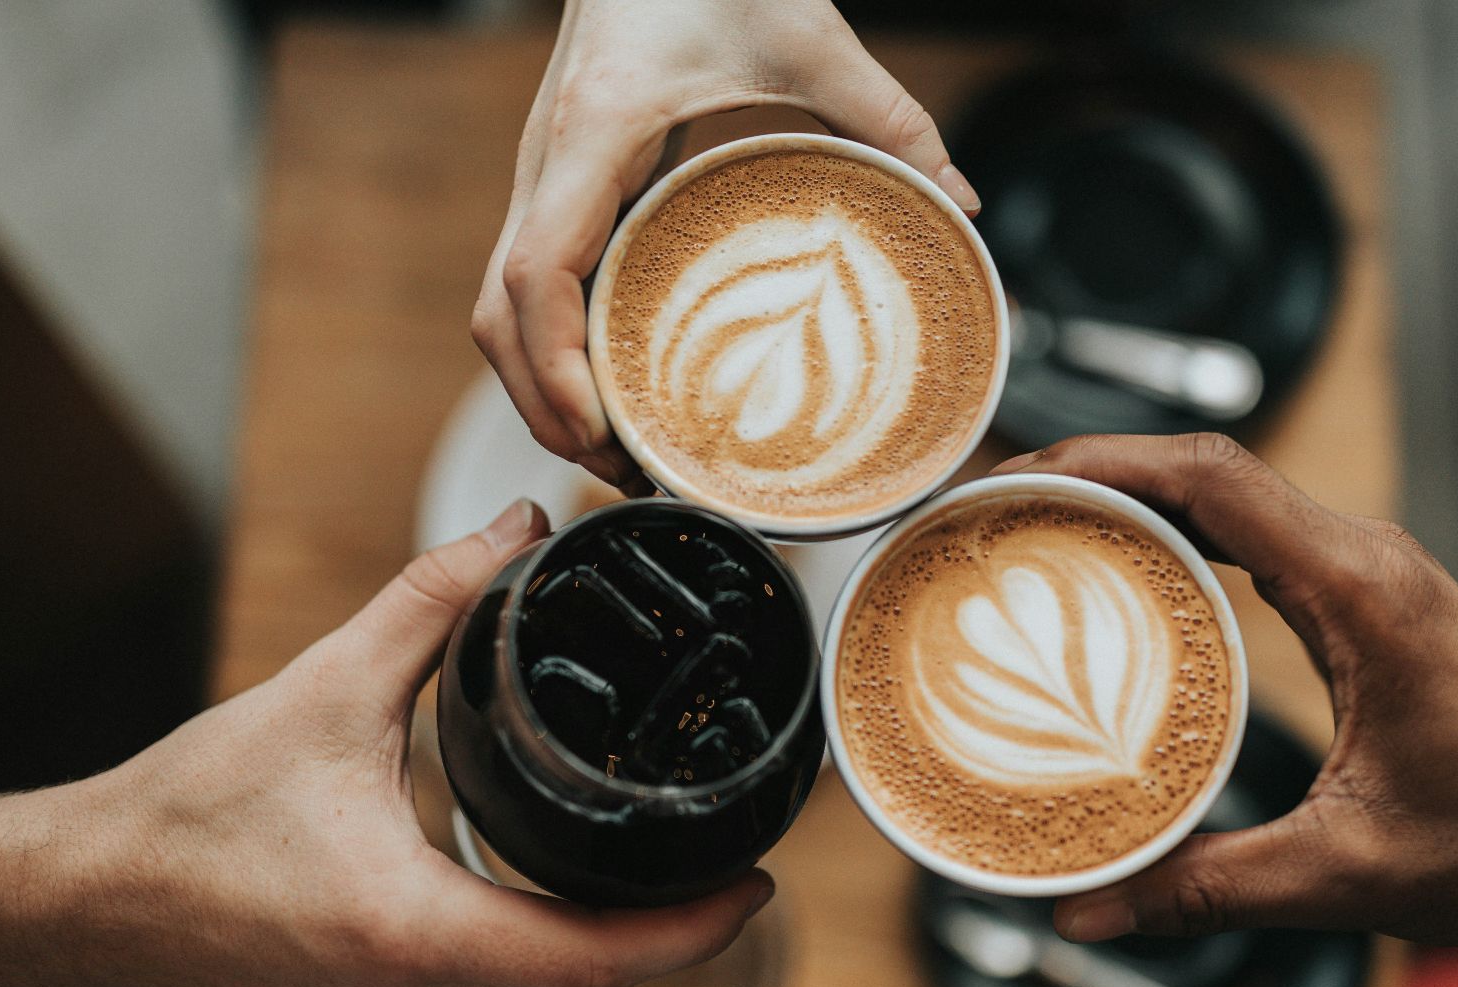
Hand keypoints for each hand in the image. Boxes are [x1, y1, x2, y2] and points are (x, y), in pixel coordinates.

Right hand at [0, 499, 772, 986]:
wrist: (91, 899)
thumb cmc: (199, 808)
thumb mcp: (329, 688)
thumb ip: (435, 601)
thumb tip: (514, 527)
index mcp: (423, 937)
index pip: (610, 956)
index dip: (701, 922)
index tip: (754, 876)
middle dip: (658, 943)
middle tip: (693, 866)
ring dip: (594, 975)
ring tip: (621, 891)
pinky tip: (528, 934)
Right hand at [471, 0, 978, 488]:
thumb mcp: (808, 35)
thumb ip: (889, 118)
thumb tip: (960, 204)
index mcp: (591, 134)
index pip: (534, 275)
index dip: (553, 368)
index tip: (600, 431)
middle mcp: (545, 163)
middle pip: (498, 318)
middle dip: (544, 407)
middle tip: (622, 473)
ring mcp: (542, 175)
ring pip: (499, 308)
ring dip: (540, 387)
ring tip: (615, 451)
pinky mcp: (559, 182)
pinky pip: (529, 282)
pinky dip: (552, 347)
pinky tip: (611, 383)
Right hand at [989, 435, 1457, 946]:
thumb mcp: (1346, 872)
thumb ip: (1208, 886)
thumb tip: (1089, 909)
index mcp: (1362, 591)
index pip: (1215, 478)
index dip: (1104, 461)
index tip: (1018, 478)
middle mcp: (1362, 557)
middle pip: (1205, 468)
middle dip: (1091, 470)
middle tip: (994, 508)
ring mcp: (1362, 568)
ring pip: (1225, 492)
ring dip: (1129, 496)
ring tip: (1031, 527)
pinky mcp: (1357, 595)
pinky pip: (1248, 533)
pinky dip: (1173, 533)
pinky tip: (1114, 571)